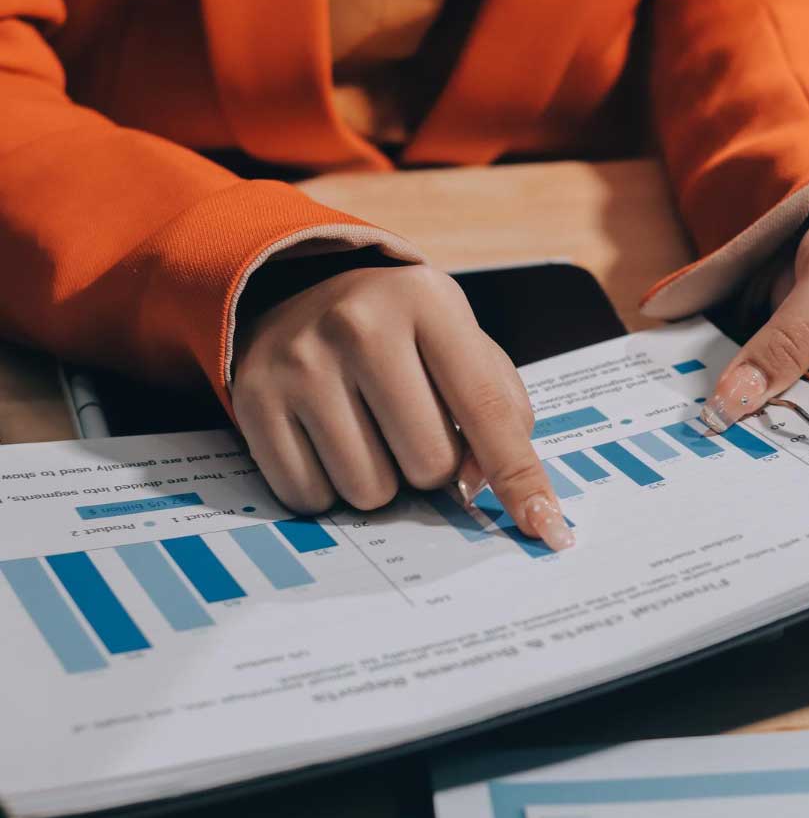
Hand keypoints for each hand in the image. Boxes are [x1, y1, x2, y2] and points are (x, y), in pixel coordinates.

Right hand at [231, 265, 573, 548]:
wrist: (292, 289)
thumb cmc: (399, 331)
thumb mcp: (458, 340)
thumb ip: (498, 408)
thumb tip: (480, 487)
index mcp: (427, 301)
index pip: (488, 409)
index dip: (521, 477)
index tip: (546, 527)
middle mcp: (358, 325)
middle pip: (429, 466)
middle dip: (430, 465)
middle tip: (407, 425)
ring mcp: (299, 363)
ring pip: (370, 492)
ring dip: (379, 480)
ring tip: (364, 428)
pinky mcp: (252, 401)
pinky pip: (310, 497)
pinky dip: (327, 486)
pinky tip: (324, 438)